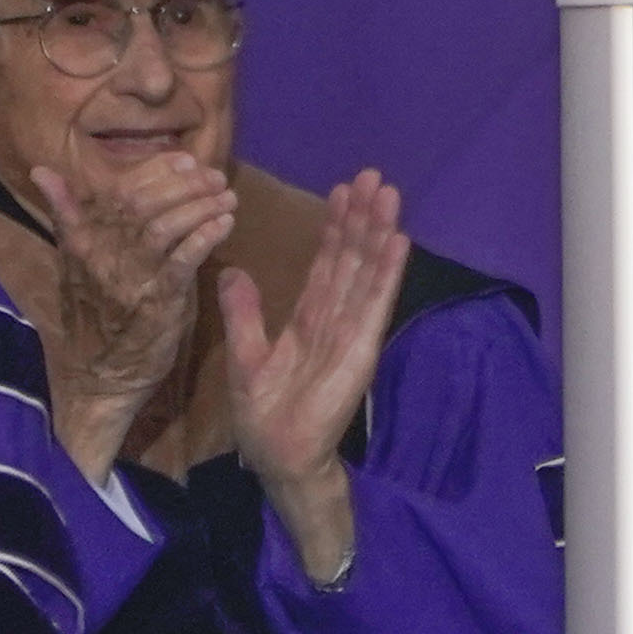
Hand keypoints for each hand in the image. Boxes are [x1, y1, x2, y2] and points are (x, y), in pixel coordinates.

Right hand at [31, 142, 231, 479]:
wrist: (97, 378)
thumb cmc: (94, 312)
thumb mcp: (74, 260)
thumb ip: (68, 214)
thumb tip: (42, 170)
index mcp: (82, 240)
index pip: (121, 189)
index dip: (158, 170)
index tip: (188, 161)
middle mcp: (101, 256)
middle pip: (145, 203)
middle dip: (185, 184)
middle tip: (216, 177)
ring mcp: (128, 280)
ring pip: (165, 227)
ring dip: (201, 206)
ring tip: (228, 197)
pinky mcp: (155, 304)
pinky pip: (183, 261)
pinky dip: (206, 237)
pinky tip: (225, 224)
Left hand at [232, 168, 410, 586]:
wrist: (280, 457)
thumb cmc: (263, 416)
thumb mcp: (245, 356)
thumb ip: (243, 313)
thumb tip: (233, 270)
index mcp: (309, 319)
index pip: (327, 264)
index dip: (335, 228)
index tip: (342, 191)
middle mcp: (336, 318)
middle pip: (352, 259)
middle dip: (363, 219)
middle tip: (374, 176)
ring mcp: (352, 331)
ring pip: (366, 272)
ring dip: (379, 233)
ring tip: (389, 193)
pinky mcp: (361, 348)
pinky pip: (375, 304)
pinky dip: (388, 272)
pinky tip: (399, 241)